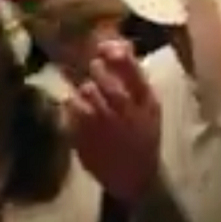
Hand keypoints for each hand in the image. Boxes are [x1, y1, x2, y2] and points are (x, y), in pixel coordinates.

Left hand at [68, 39, 161, 204]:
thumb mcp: (148, 107)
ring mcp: (103, 125)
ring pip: (86, 91)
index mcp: (146, 102)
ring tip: (90, 96)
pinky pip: (72, 111)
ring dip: (85, 90)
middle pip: (102, 77)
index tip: (105, 49)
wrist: (135, 178)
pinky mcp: (85, 138)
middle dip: (97, 71)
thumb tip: (118, 43)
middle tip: (96, 72)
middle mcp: (125, 112)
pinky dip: (73, 107)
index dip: (114, 53)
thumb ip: (134, 78)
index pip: (130, 68)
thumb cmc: (143, 136)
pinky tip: (81, 113)